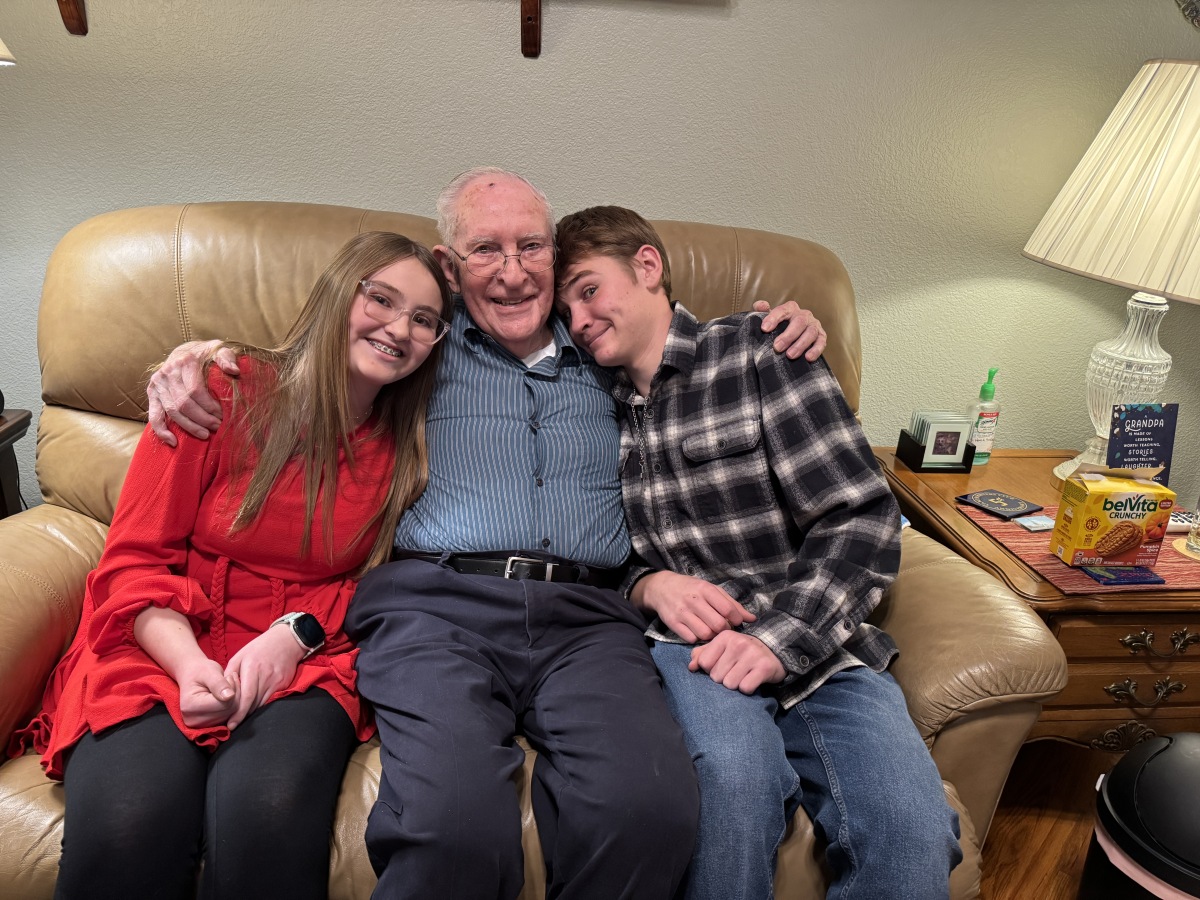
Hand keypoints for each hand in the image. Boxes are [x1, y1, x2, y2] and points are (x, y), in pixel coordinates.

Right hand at [147, 340, 238, 445]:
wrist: (186, 350)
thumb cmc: (207, 354)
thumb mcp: (219, 350)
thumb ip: (227, 358)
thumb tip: (234, 371)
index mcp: (185, 362)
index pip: (196, 391)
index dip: (210, 406)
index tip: (223, 416)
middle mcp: (168, 372)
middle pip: (184, 403)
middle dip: (202, 419)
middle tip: (218, 427)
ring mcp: (158, 384)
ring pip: (172, 411)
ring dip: (189, 426)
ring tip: (205, 434)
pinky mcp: (151, 393)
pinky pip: (154, 415)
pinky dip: (161, 430)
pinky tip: (173, 441)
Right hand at [175, 657, 237, 727]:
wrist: (192, 676)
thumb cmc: (200, 671)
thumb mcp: (209, 672)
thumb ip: (219, 684)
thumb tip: (229, 696)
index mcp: (190, 707)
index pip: (224, 704)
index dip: (233, 689)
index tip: (230, 676)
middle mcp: (194, 720)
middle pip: (229, 711)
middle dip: (235, 693)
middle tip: (230, 678)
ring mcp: (201, 725)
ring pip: (232, 715)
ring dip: (235, 698)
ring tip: (228, 685)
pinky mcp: (209, 725)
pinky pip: (230, 717)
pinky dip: (232, 704)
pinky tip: (227, 694)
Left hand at [222, 624, 305, 729]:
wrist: (287, 640)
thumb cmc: (260, 647)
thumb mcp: (240, 655)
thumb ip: (230, 674)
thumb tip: (222, 692)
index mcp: (252, 668)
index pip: (246, 697)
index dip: (238, 713)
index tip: (230, 725)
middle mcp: (266, 676)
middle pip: (254, 703)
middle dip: (243, 716)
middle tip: (233, 724)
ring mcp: (277, 681)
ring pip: (262, 704)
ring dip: (251, 712)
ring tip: (241, 717)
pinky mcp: (284, 684)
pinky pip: (270, 700)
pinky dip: (261, 705)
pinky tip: (254, 707)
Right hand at [633, 571, 754, 642]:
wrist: (662, 588)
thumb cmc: (692, 589)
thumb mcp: (712, 590)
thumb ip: (732, 604)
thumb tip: (752, 618)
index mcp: (706, 589)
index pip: (728, 609)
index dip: (736, 620)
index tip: (736, 622)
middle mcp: (693, 600)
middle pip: (718, 625)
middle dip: (724, 630)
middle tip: (723, 629)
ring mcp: (682, 612)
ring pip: (705, 634)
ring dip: (711, 636)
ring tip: (711, 631)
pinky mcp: (672, 623)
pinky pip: (691, 639)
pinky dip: (697, 639)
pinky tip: (697, 632)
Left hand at [689, 631, 785, 693]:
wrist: (774, 650)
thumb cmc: (742, 652)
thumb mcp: (723, 647)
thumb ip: (703, 654)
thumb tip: (691, 666)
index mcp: (724, 637)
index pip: (704, 663)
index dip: (710, 669)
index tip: (721, 666)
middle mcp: (738, 643)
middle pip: (716, 676)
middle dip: (723, 678)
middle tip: (735, 671)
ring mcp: (752, 655)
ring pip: (730, 684)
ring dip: (735, 685)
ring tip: (743, 675)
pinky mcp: (764, 668)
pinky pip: (745, 688)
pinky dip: (747, 689)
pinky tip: (751, 680)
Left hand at [751, 300, 825, 361]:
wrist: (792, 337)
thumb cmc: (778, 327)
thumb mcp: (769, 318)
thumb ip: (762, 311)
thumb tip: (761, 305)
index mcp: (790, 309)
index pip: (782, 310)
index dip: (773, 318)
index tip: (764, 329)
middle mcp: (804, 315)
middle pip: (799, 322)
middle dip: (788, 336)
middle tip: (777, 347)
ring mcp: (814, 325)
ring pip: (810, 333)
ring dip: (800, 344)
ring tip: (790, 355)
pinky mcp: (821, 336)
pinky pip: (821, 342)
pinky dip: (816, 350)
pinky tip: (808, 358)